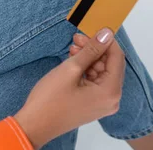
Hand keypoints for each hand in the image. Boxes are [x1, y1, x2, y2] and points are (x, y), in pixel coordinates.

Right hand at [14, 28, 125, 148]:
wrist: (35, 124)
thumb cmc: (50, 99)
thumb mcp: (70, 69)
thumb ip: (90, 51)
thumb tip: (106, 34)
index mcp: (110, 92)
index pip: (117, 58)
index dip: (107, 41)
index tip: (94, 28)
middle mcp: (111, 99)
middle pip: (109, 65)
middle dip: (94, 49)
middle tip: (76, 37)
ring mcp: (102, 103)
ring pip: (100, 72)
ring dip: (88, 58)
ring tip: (72, 47)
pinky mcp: (92, 104)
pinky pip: (94, 82)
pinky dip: (85, 69)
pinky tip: (73, 60)